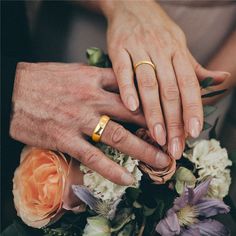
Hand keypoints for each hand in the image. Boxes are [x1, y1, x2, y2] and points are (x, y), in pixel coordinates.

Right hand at [10, 62, 170, 184]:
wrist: (12, 89)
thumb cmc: (44, 79)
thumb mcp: (75, 71)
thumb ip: (99, 78)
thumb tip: (123, 83)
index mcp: (94, 79)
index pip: (132, 89)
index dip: (153, 101)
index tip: (169, 111)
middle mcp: (91, 99)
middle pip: (132, 114)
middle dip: (157, 127)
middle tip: (176, 139)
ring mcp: (78, 120)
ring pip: (117, 137)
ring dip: (142, 151)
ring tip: (162, 162)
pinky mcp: (64, 138)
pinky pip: (93, 157)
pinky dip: (111, 169)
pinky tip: (127, 178)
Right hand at [102, 0, 228, 158]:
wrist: (132, 5)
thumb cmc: (157, 30)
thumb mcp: (180, 45)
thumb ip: (195, 67)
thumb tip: (221, 80)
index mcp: (178, 52)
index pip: (190, 86)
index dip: (193, 110)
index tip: (193, 134)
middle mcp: (162, 51)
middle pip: (170, 91)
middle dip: (174, 121)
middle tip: (173, 146)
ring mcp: (139, 49)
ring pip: (149, 84)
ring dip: (154, 112)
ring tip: (157, 136)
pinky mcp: (119, 48)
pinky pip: (123, 70)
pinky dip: (127, 89)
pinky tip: (131, 108)